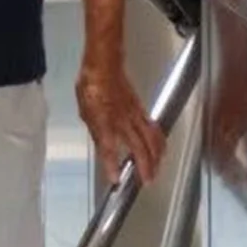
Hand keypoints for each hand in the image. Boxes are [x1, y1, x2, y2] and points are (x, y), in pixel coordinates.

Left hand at [77, 59, 164, 187]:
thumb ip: (96, 132)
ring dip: (156, 156)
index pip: (108, 148)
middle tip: (148, 180)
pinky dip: (159, 140)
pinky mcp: (141, 109)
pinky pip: (153, 127)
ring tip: (158, 168)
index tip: (115, 179)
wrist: (104, 66)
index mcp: (105, 121)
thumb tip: (103, 145)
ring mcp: (134, 115)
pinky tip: (161, 146)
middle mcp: (122, 120)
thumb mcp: (85, 113)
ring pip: (150, 138)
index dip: (112, 165)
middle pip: (138, 147)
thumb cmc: (92, 86)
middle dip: (145, 166)